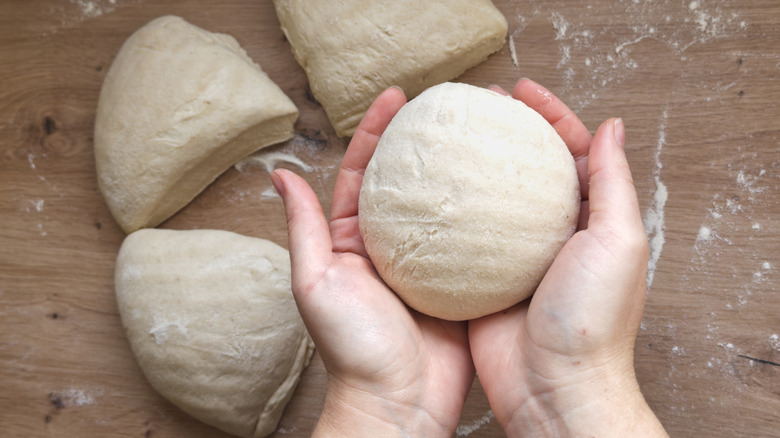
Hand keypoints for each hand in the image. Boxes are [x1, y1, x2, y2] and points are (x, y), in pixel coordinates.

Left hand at [271, 87, 474, 436]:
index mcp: (352, 243)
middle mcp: (389, 249)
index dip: (376, 132)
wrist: (399, 405)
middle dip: (420, 141)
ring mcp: (427, 266)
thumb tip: (280, 175)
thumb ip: (305, 228)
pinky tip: (504, 190)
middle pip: (405, 183)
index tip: (397, 98)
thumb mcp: (317, 282)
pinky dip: (485, 214)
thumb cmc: (354, 351)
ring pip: (441, 207)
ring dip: (455, 171)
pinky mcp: (460, 284)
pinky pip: (473, 240)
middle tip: (443, 106)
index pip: (362, 173)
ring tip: (477, 134)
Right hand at [469, 79, 667, 436]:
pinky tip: (430, 190)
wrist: (552, 388)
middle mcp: (553, 234)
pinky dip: (450, 208)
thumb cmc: (591, 321)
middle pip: (528, 169)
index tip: (519, 90)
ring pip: (493, 198)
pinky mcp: (482, 278)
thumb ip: (613, 182)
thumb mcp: (618, 241)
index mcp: (590, 220)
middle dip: (507, 132)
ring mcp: (515, 256)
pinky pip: (464, 234)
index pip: (572, 151)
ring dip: (476, 166)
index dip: (549, 114)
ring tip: (450, 136)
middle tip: (479, 105)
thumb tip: (613, 126)